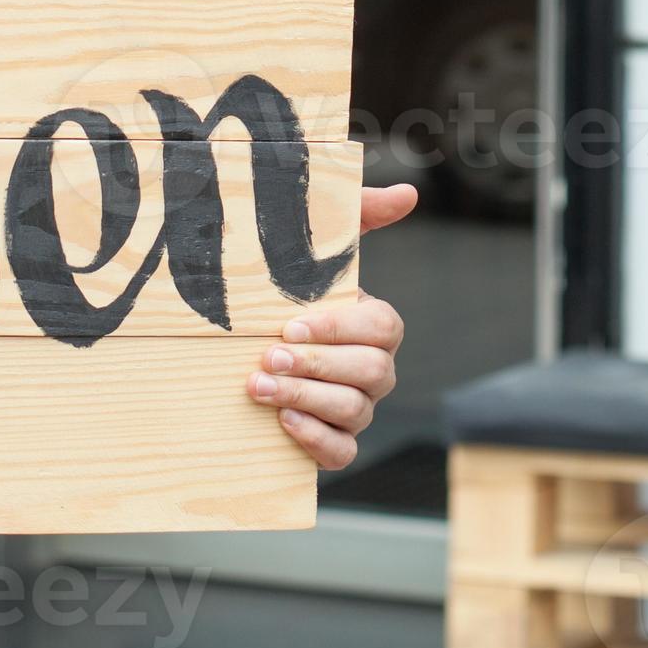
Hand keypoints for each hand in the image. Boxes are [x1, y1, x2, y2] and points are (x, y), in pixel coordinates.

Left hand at [252, 182, 415, 469]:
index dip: (340, 329)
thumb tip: (409, 193)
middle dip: (317, 365)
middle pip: (370, 372)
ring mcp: (358, 411)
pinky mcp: (334, 446)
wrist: (238, 352)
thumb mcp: (315, 248)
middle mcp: (374, 370)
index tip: (291, 326)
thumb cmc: (285, 295)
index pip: (383, 328)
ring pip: (354, 411)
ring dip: (306, 398)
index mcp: (374, 326)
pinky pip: (342, 453)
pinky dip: (315, 439)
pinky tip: (283, 423)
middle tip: (269, 357)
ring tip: (258, 387)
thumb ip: (360, 213)